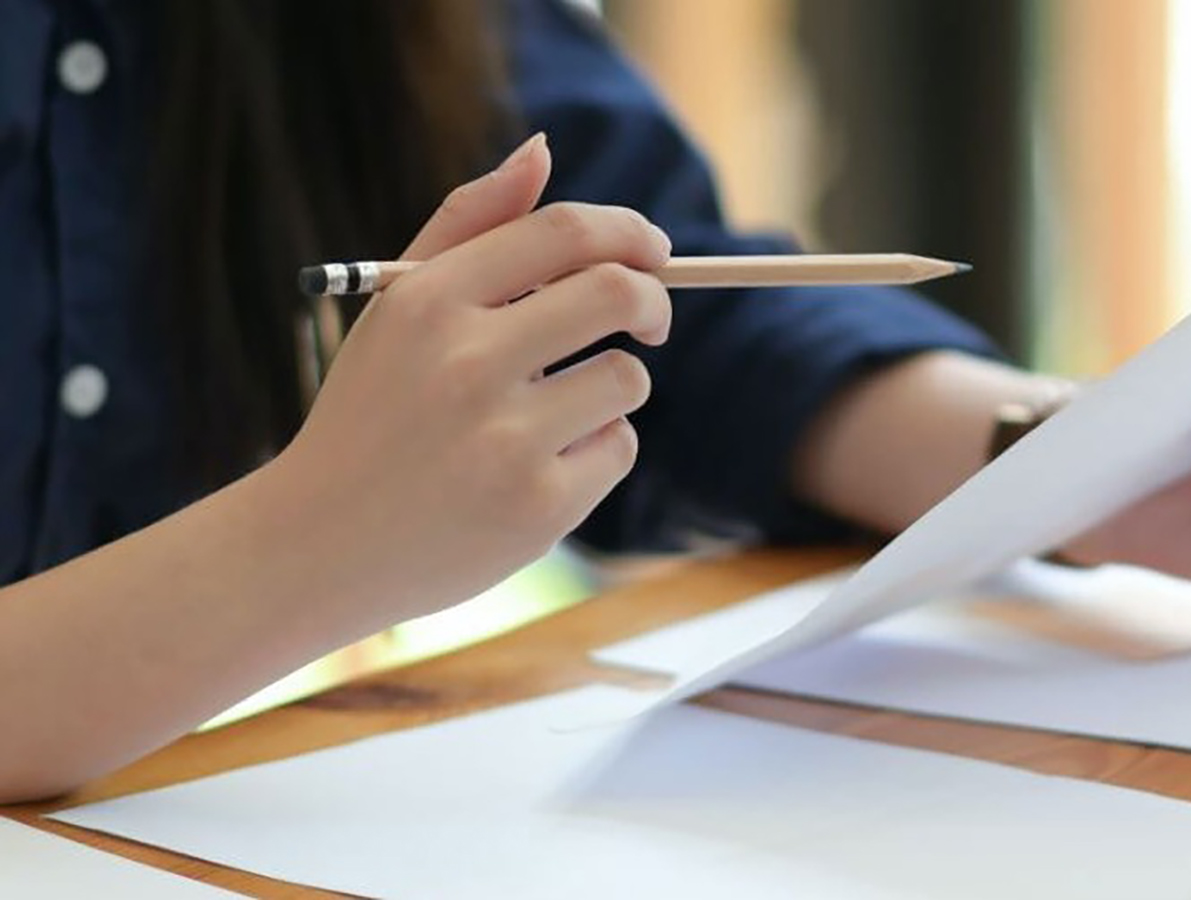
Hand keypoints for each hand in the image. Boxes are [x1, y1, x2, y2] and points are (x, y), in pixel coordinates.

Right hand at [264, 134, 673, 624]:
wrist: (315, 546)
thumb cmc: (370, 413)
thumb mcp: (397, 310)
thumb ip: (471, 224)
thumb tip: (542, 151)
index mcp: (429, 300)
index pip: (565, 232)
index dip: (628, 232)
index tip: (651, 251)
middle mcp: (467, 363)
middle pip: (618, 294)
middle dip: (654, 299)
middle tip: (652, 320)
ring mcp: (505, 440)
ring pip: (628, 378)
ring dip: (612, 388)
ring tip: (550, 416)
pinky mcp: (538, 508)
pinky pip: (618, 448)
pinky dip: (596, 452)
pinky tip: (536, 471)